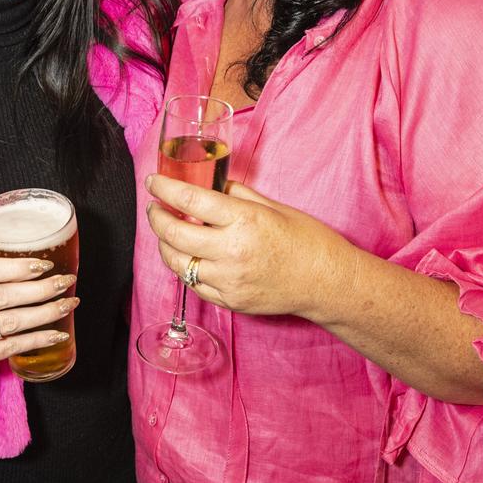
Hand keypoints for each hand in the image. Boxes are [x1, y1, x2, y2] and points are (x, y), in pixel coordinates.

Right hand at [0, 257, 78, 375]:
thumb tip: (27, 256)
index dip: (18, 268)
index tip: (45, 265)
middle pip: (3, 297)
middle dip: (41, 289)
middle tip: (66, 282)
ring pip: (10, 322)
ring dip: (45, 313)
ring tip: (68, 304)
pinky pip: (8, 347)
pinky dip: (36, 340)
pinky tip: (55, 333)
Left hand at [145, 174, 355, 323]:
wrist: (328, 282)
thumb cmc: (308, 240)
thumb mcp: (272, 206)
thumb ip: (236, 194)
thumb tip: (210, 183)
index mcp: (243, 220)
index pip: (189, 200)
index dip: (164, 188)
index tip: (153, 181)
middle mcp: (231, 251)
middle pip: (174, 234)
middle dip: (157, 217)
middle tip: (155, 207)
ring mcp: (229, 281)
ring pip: (178, 263)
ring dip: (165, 245)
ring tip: (167, 232)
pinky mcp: (230, 301)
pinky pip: (194, 285)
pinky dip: (185, 268)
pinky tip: (189, 256)